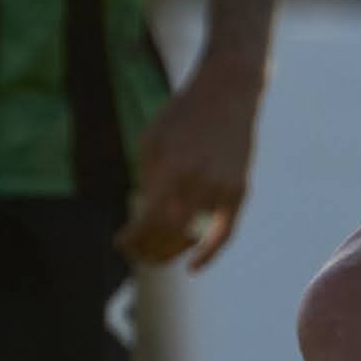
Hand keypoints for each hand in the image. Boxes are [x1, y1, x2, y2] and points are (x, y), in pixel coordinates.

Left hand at [117, 66, 262, 269]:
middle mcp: (200, 182)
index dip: (133, 237)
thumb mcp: (152, 140)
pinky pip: (225, 233)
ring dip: (171, 247)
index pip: (149, 219)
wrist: (228, 93)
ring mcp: (223, 188)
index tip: (121, 242)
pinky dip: (209, 253)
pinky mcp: (240, 191)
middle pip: (170, 233)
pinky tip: (193, 267)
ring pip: (193, 234)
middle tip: (136, 251)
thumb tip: (145, 217)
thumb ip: (148, 181)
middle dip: (149, 247)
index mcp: (173, 167)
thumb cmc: (183, 115)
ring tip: (156, 250)